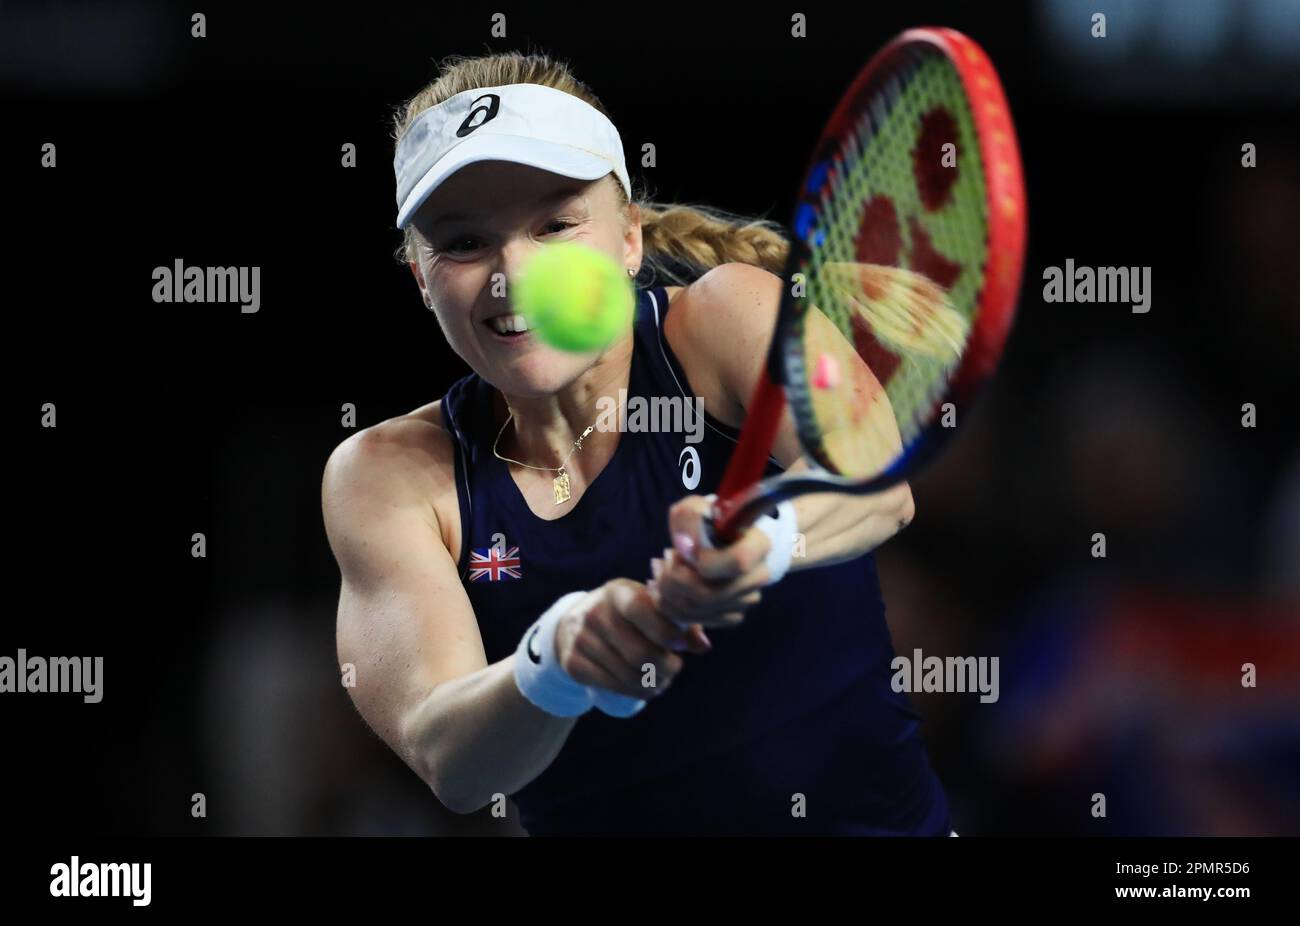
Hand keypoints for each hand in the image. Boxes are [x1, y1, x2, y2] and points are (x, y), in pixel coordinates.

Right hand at [553, 578, 708, 701]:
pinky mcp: (574, 664)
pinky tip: (645, 688)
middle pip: (640, 654)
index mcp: (617, 593)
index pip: (642, 610)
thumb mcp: (648, 605)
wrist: (574, 623)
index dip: (667, 632)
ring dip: (654, 684)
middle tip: (675, 668)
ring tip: (662, 680)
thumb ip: (680, 621)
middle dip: (667, 668)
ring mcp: (581, 639)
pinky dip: (636, 693)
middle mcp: (595, 613)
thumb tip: (703, 646)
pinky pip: (613, 686)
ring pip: (629, 676)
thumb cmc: (626, 614)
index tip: (681, 646)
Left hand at [650, 494, 768, 627]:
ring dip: (668, 594)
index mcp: (759, 545)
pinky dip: (672, 608)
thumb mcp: (696, 507)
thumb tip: (684, 547)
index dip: (703, 561)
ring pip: (699, 611)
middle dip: (673, 581)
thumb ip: (689, 519)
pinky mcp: (732, 614)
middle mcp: (759, 575)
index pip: (738, 563)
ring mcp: (747, 599)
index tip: (680, 551)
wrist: (719, 538)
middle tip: (658, 562)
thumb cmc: (708, 520)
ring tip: (657, 573)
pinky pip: (697, 621)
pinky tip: (664, 589)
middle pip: (710, 594)